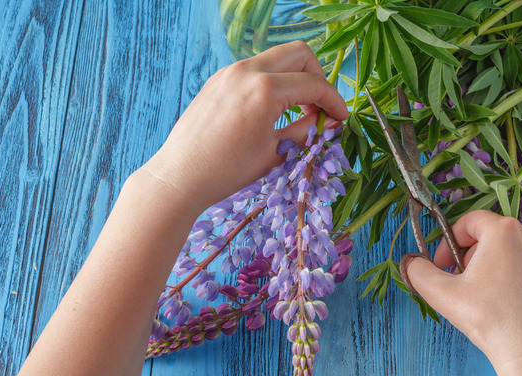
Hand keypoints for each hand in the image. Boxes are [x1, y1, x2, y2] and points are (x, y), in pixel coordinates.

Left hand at [139, 41, 348, 211]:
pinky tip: (272, 111)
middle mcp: (247, 71)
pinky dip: (273, 82)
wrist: (180, 177)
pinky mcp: (219, 79)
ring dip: (295, 78)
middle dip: (317, 78)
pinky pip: (256, 69)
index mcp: (265, 90)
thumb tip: (330, 122)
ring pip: (277, 58)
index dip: (334, 101)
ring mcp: (230, 72)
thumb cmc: (227, 170)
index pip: (314, 83)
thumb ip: (307, 131)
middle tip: (320, 109)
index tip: (341, 118)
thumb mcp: (276, 152)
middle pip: (299, 54)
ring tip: (297, 112)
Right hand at [402, 210, 521, 375]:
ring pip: (515, 250)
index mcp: (503, 231)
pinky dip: (521, 278)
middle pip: (493, 235)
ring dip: (498, 265)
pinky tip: (513, 302)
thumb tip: (410, 263)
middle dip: (474, 255)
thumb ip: (418, 272)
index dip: (450, 242)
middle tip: (465, 283)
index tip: (444, 266)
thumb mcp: (442, 294)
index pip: (469, 221)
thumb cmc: (488, 320)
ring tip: (489, 294)